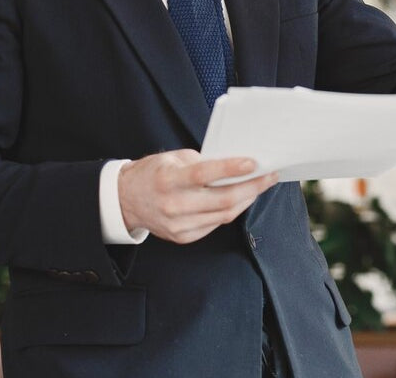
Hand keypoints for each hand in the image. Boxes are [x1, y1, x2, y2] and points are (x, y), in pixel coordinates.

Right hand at [118, 149, 278, 244]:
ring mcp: (178, 225)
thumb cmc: (153, 173)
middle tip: (270, 175)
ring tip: (261, 185)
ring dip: (247, 199)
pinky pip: (215, 224)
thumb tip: (236, 164)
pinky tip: (242, 198)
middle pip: (222, 200)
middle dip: (252, 187)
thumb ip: (202, 161)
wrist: (126, 200)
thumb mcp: (172, 158)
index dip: (230, 169)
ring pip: (224, 215)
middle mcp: (173, 205)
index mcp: (167, 180)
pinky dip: (231, 210)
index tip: (253, 163)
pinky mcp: (183, 237)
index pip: (203, 175)